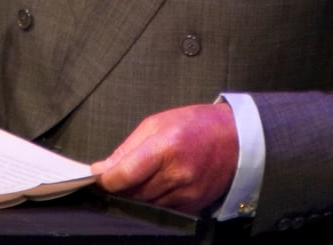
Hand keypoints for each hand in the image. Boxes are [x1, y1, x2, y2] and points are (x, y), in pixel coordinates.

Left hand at [90, 103, 238, 213]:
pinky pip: (163, 209)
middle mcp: (177, 174)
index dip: (106, 180)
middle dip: (118, 188)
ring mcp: (186, 193)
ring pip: (146, 205)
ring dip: (134, 196)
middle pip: (134, 193)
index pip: (126, 174)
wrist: (236, 139)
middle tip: (109, 180)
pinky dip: (152, 200)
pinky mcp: (193, 206)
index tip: (96, 177)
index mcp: (166, 147)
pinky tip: (152, 187)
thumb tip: (103, 167)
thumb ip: (129, 147)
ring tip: (130, 182)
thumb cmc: (195, 124)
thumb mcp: (158, 123)